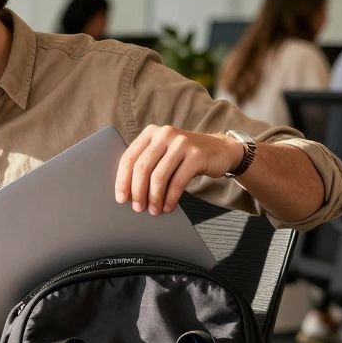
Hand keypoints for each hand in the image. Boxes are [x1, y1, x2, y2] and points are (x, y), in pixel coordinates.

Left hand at [115, 125, 242, 214]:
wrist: (220, 150)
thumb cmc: (184, 157)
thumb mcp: (163, 153)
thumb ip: (147, 164)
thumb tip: (127, 192)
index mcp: (150, 132)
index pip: (129, 158)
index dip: (122, 180)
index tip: (121, 199)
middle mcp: (164, 134)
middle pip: (142, 167)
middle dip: (137, 191)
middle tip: (137, 208)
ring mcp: (181, 142)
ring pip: (159, 176)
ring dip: (154, 197)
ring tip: (153, 210)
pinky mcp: (197, 154)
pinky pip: (178, 181)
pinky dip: (171, 198)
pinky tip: (168, 207)